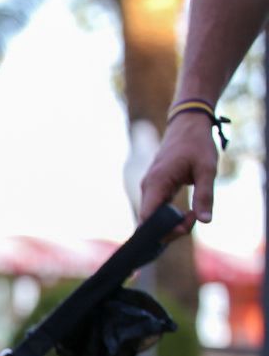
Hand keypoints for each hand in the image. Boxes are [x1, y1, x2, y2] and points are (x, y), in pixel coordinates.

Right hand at [138, 113, 219, 230]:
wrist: (188, 125)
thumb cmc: (197, 144)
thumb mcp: (207, 169)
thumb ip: (205, 196)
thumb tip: (205, 221)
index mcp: (157, 182)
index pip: (147, 217)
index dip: (162, 230)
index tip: (185, 227)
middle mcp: (148, 187)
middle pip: (149, 221)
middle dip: (170, 229)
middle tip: (195, 220)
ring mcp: (150, 187)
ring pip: (153, 216)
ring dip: (171, 223)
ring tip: (194, 216)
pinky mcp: (156, 188)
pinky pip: (157, 209)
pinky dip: (170, 216)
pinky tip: (186, 215)